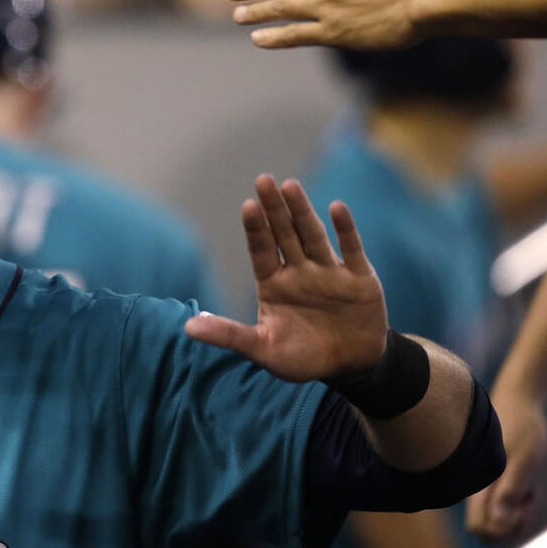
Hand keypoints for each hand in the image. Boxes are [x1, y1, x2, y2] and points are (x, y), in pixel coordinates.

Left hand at [186, 175, 387, 381]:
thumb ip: (229, 336)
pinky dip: (345, 230)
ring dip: (303, 212)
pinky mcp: (359, 278)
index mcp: (274, 284)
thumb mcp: (262, 350)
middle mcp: (299, 271)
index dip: (255, 229)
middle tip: (263, 180)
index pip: (261, 251)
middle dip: (274, 209)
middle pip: (284, 234)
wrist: (349, 367)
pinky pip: (351, 250)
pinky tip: (336, 207)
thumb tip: (187, 327)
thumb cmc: (302, 357)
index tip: (248, 206)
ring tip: (290, 186)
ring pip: (313, 236)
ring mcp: (329, 272)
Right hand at [465, 384, 546, 539]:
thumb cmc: (521, 426)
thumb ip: (511, 489)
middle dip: (512, 524)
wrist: (516, 399)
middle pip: (486, 529)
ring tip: (529, 489)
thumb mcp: (524, 458)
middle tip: (529, 499)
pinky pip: (498, 505)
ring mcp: (481, 484)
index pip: (479, 528)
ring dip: (515, 514)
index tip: (522, 507)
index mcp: (478, 485)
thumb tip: (499, 520)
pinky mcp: (488, 479)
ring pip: (494, 518)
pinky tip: (526, 484)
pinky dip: (515, 503)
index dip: (503, 529)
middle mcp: (474, 488)